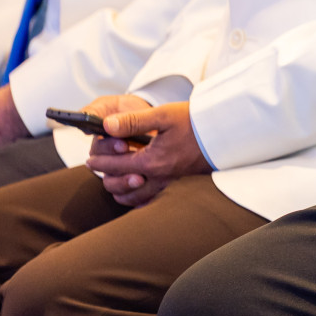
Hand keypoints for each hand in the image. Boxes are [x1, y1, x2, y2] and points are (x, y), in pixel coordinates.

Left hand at [87, 99, 211, 206]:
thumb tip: (107, 126)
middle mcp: (160, 177)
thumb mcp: (163, 115)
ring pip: (137, 198)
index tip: (91, 159)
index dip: (99, 162)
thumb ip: (133, 121)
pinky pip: (154, 200)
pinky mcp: (180, 183)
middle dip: (107, 177)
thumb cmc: (196, 122)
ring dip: (122, 191)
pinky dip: (141, 199)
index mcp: (152, 161)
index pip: (116, 166)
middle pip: (122, 186)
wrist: (225, 130)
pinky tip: (139, 191)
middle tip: (99, 169)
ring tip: (115, 181)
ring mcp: (170, 182)